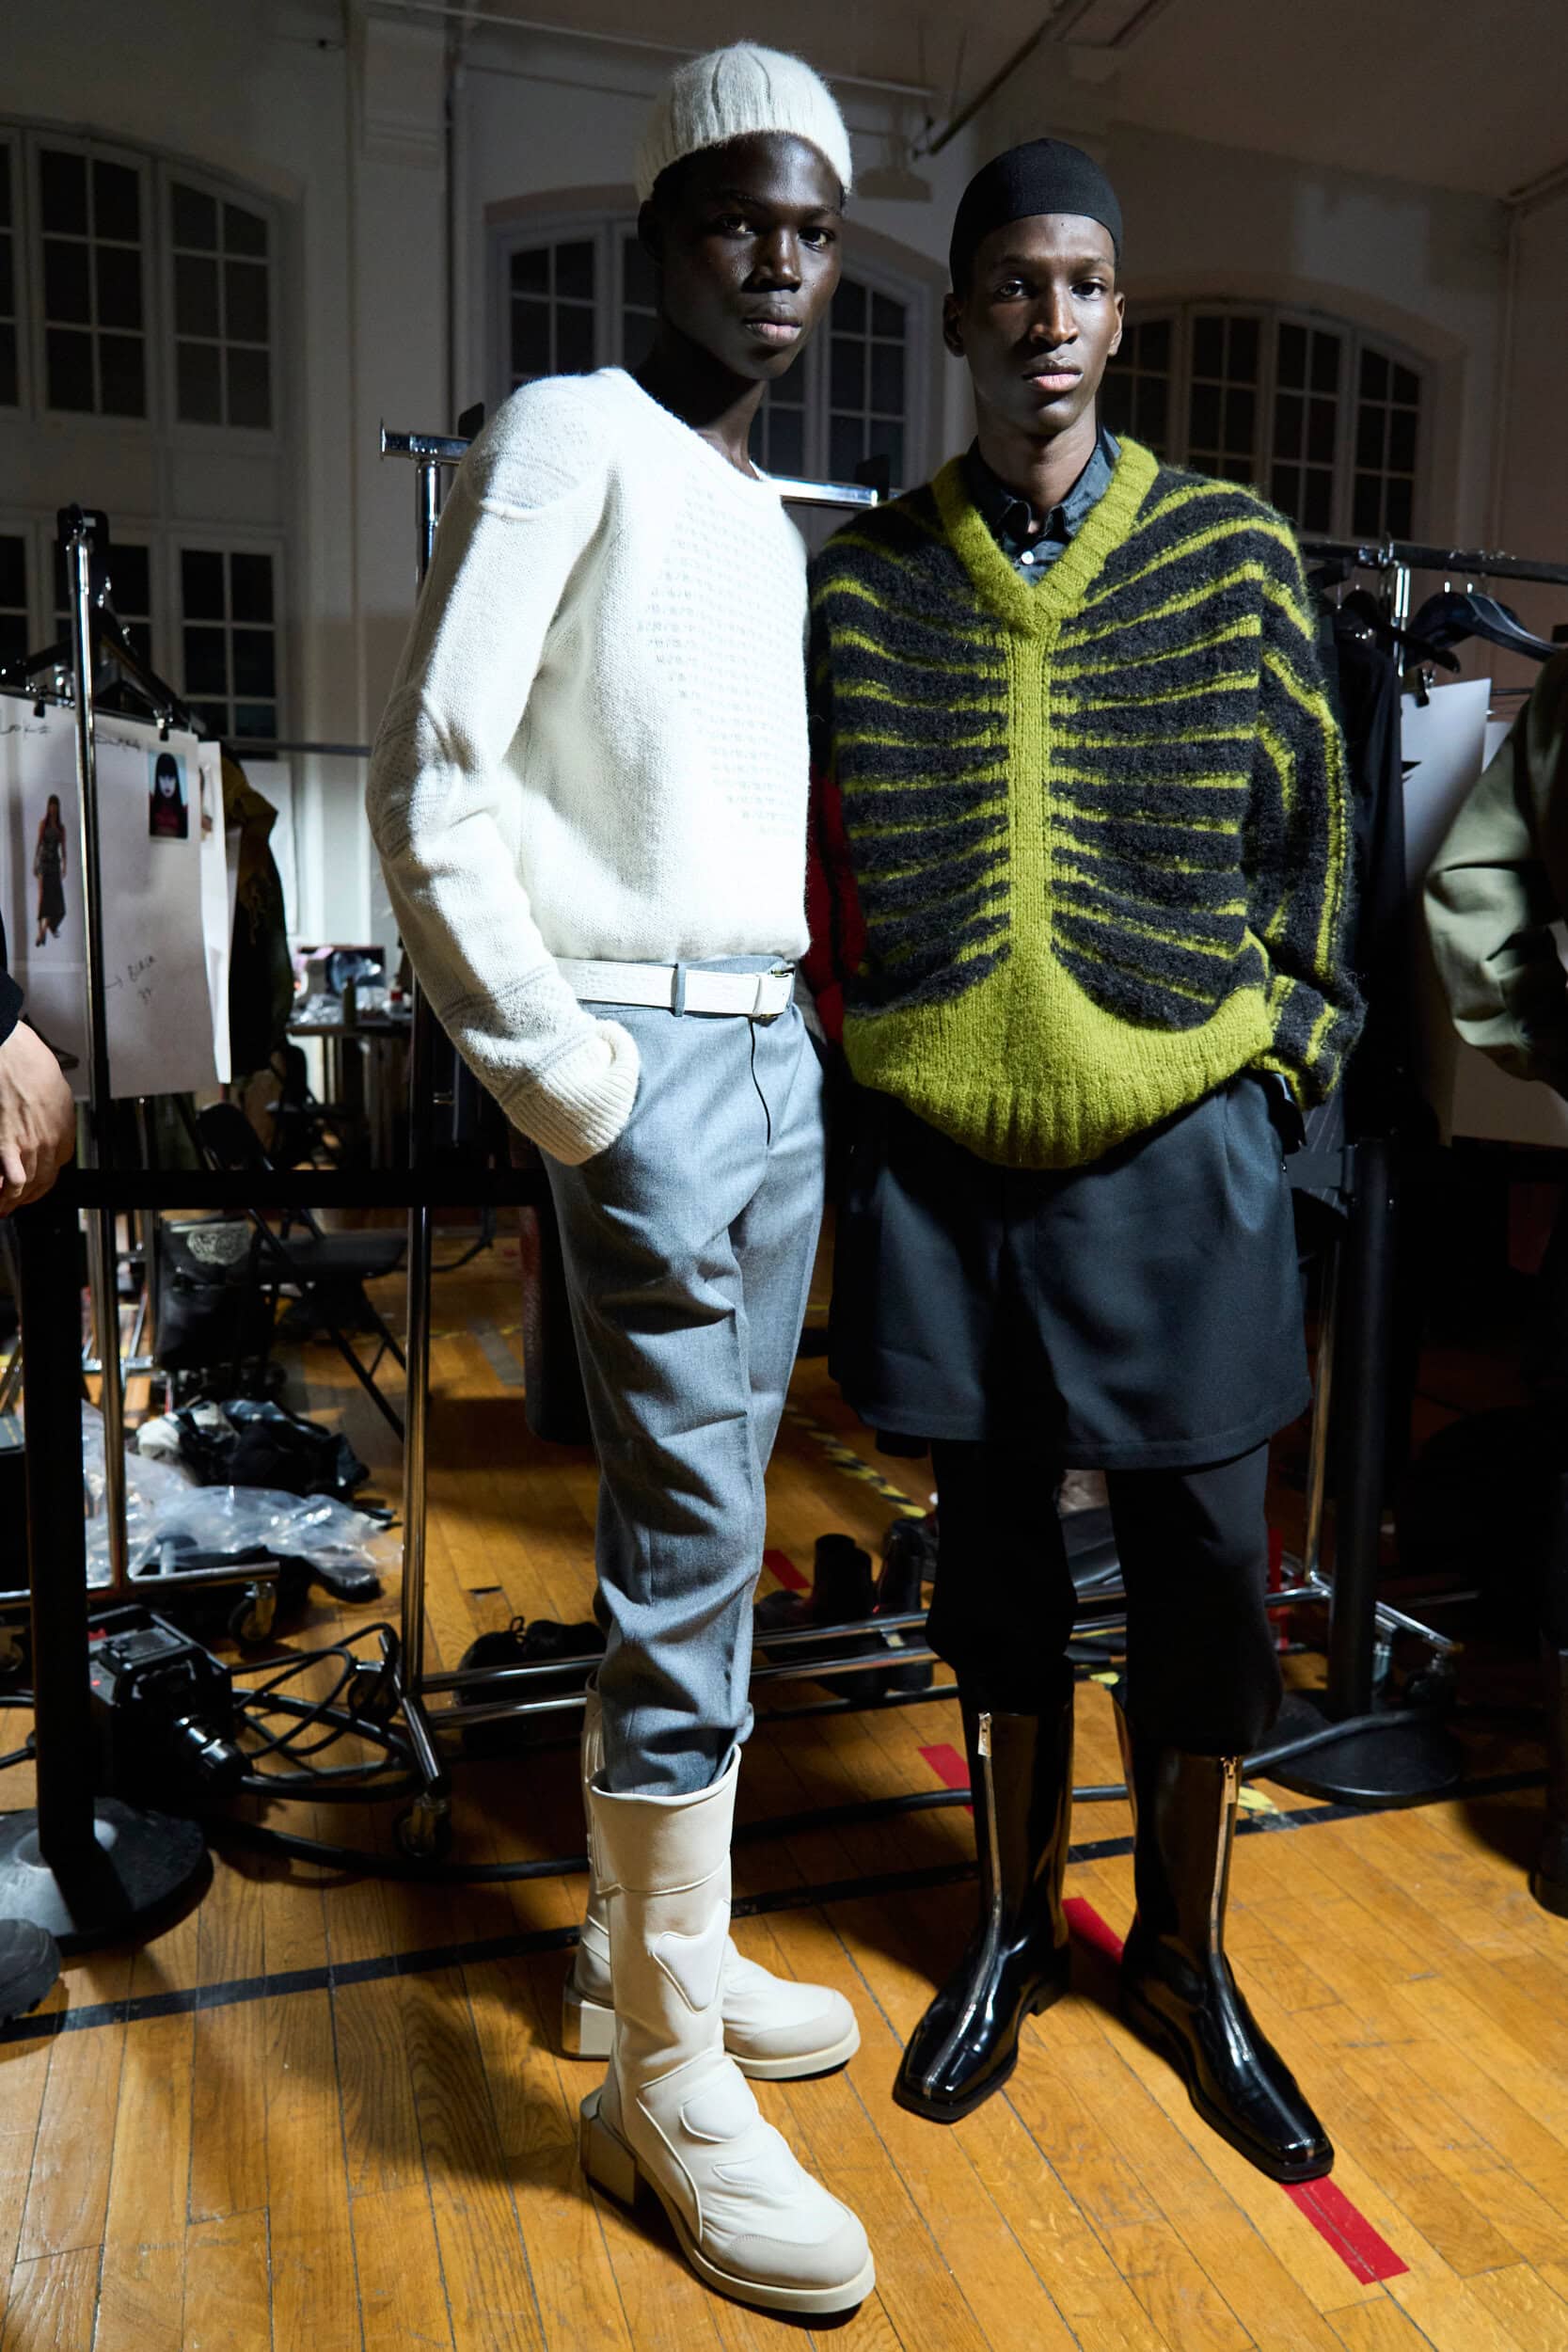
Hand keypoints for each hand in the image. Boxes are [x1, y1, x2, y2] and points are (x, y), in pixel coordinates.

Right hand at [0, 1024, 76, 1213]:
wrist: (11, 1053)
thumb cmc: (29, 1064)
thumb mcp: (55, 1091)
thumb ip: (54, 1114)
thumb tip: (48, 1123)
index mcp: (64, 1128)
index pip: (60, 1164)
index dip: (45, 1176)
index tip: (36, 1181)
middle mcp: (51, 1140)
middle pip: (44, 1180)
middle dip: (30, 1196)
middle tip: (17, 1203)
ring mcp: (31, 1144)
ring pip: (29, 1185)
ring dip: (15, 1200)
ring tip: (4, 1207)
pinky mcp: (9, 1143)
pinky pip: (14, 1179)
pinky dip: (6, 1192)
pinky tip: (0, 1197)